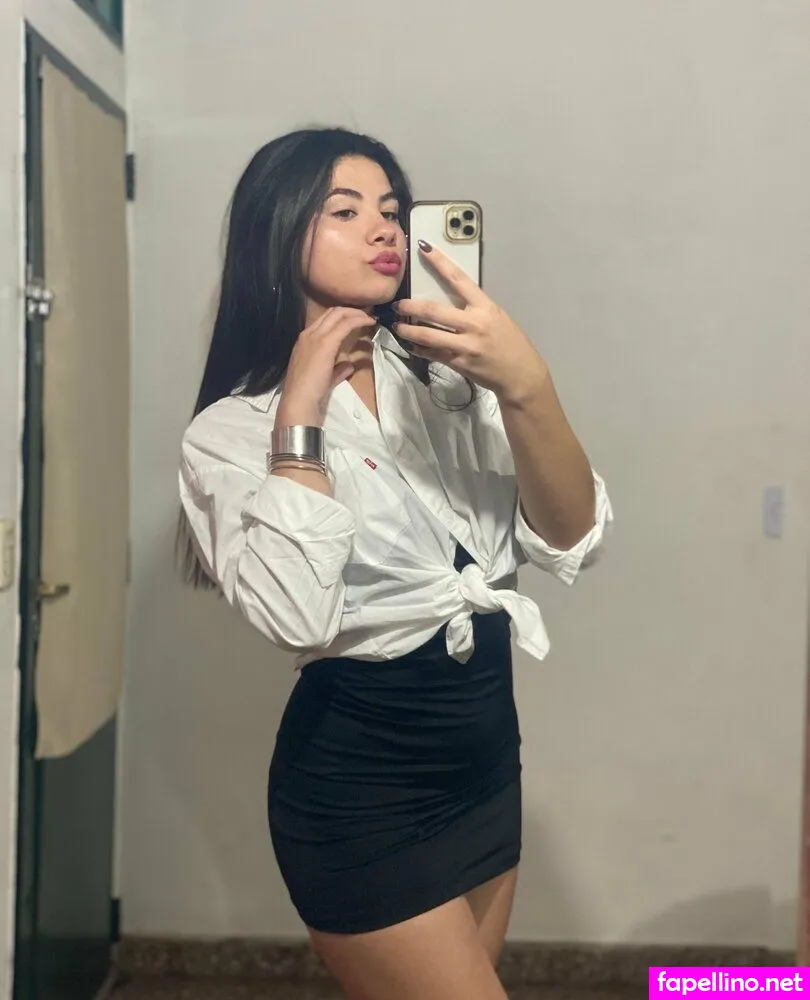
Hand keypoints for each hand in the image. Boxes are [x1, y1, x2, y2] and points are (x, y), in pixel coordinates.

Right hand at [276, 307, 375, 425]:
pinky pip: (345, 325)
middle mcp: (309, 334)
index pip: (324, 320)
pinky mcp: (326, 343)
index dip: (342, 317)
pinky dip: (359, 321)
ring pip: (338, 314)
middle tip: (365, 316)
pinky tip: (368, 323)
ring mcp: (316, 337)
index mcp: (305, 340)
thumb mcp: (325, 377)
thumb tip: (349, 366)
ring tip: (369, 318)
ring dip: (356, 313)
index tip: (356, 321)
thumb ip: (337, 369)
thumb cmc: (309, 391)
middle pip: (332, 312)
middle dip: (350, 311)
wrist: (299, 398)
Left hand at [393, 243, 547, 402]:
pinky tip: (413, 345)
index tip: (423, 248)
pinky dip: (420, 349)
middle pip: (434, 310)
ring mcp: (466, 345)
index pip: (458, 279)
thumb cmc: (510, 343)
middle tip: (399, 305)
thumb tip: (450, 301)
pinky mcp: (460, 363)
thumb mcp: (496, 318)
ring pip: (429, 335)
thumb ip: (474, 309)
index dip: (439, 262)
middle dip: (411, 306)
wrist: (520, 374)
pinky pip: (434, 353)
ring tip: (398, 327)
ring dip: (409, 330)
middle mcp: (474, 323)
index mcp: (485, 306)